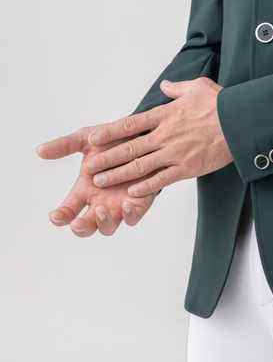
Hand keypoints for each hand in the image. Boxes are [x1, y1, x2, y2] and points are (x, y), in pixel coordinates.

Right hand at [36, 128, 157, 235]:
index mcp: (84, 191)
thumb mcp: (87, 139)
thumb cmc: (114, 140)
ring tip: (102, 208)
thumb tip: (39, 150)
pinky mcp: (140, 201)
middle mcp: (100, 201)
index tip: (55, 215)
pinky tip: (127, 203)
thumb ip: (66, 145)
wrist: (144, 133)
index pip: (67, 212)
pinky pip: (134, 217)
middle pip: (86, 227)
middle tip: (78, 222)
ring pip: (108, 227)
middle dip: (80, 228)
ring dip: (103, 222)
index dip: (60, 217)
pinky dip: (130, 214)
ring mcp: (119, 204)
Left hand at [80, 77, 231, 196]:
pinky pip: (162, 179)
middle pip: (129, 148)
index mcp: (166, 114)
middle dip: (107, 158)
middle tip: (89, 167)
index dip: (110, 132)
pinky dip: (146, 186)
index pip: (131, 124)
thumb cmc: (221, 103)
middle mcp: (166, 135)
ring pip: (140, 166)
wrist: (241, 122)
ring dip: (118, 174)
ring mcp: (175, 153)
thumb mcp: (198, 86)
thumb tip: (164, 85)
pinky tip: (132, 191)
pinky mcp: (187, 168)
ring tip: (101, 181)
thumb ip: (177, 88)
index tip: (93, 139)